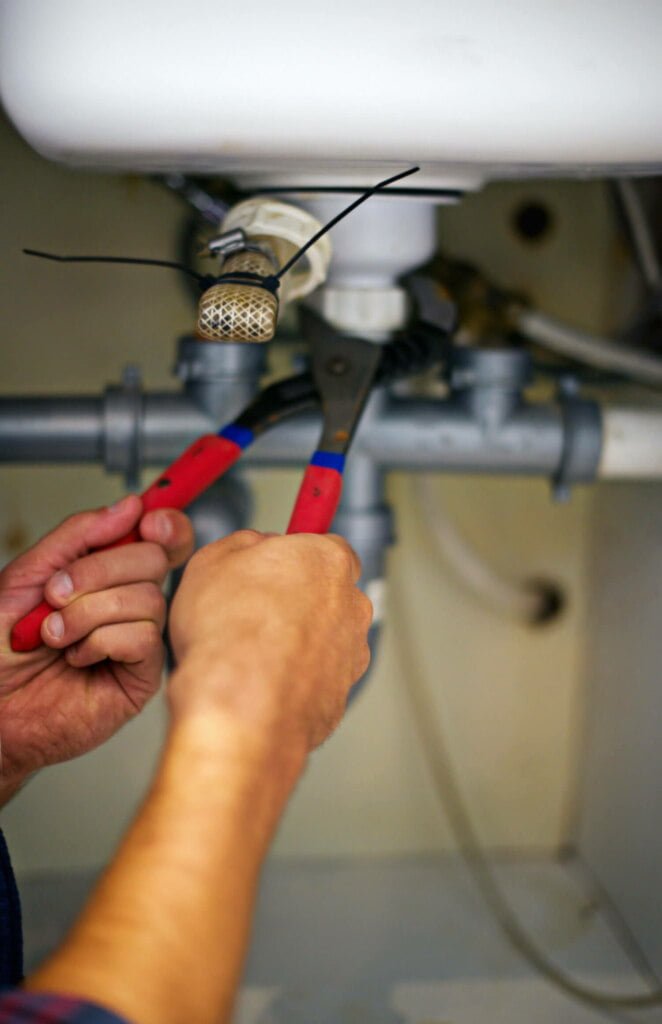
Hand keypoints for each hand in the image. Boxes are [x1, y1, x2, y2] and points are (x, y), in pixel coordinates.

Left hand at [0, 495, 193, 791]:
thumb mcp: (29, 573)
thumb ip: (79, 534)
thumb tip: (129, 506)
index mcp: (109, 574)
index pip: (161, 539)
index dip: (167, 524)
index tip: (149, 521)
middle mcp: (129, 603)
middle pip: (155, 560)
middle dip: (100, 571)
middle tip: (58, 593)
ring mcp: (139, 639)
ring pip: (148, 598)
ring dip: (87, 612)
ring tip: (54, 634)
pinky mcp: (141, 676)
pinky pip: (144, 638)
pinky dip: (99, 642)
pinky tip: (77, 657)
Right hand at [168, 530, 372, 751]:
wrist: (241, 707)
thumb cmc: (228, 635)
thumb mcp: (211, 560)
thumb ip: (243, 544)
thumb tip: (252, 546)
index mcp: (326, 560)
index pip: (326, 546)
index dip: (295, 557)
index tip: (277, 564)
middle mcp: (351, 603)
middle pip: (328, 592)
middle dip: (297, 600)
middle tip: (255, 610)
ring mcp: (351, 652)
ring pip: (325, 638)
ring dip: (298, 642)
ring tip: (252, 652)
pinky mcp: (341, 694)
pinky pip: (317, 677)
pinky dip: (296, 678)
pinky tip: (262, 682)